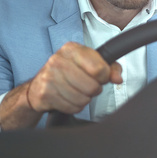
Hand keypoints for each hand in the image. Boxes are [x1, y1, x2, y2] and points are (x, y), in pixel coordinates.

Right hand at [0, 42, 121, 128]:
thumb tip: (118, 78)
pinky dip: (73, 107)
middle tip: (86, 86)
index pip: (100, 69)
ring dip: (84, 100)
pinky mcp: (44, 94)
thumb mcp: (89, 63)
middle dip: (94, 90)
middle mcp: (57, 60)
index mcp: (71, 49)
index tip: (99, 77)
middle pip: (92, 86)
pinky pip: (72, 108)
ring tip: (76, 92)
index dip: (105, 77)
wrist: (38, 86)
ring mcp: (49, 77)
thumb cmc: (68, 72)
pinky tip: (67, 98)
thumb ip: (110, 67)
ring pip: (83, 99)